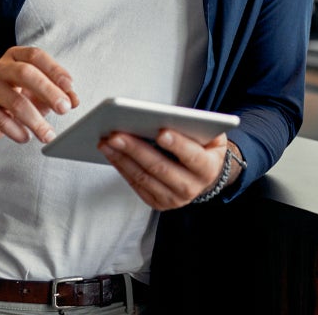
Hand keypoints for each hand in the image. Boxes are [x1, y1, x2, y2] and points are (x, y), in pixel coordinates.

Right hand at [0, 46, 78, 149]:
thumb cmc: (12, 98)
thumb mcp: (36, 93)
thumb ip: (57, 94)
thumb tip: (74, 101)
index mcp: (15, 57)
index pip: (36, 56)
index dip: (54, 69)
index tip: (69, 86)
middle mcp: (0, 67)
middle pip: (25, 73)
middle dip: (48, 91)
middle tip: (64, 109)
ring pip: (15, 101)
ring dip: (36, 121)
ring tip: (48, 135)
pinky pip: (1, 120)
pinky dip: (17, 131)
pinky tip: (26, 138)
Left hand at [97, 130, 240, 209]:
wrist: (207, 176)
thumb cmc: (205, 148)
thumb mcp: (211, 135)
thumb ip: (197, 127)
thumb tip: (169, 116)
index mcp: (207, 169)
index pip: (192, 157)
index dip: (178, 145)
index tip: (162, 132)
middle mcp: (190, 188)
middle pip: (160, 168)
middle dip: (136, 149)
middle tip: (116, 134)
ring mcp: (173, 199)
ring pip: (143, 177)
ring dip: (121, 158)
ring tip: (106, 141)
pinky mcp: (157, 202)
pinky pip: (136, 184)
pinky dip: (121, 167)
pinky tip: (111, 153)